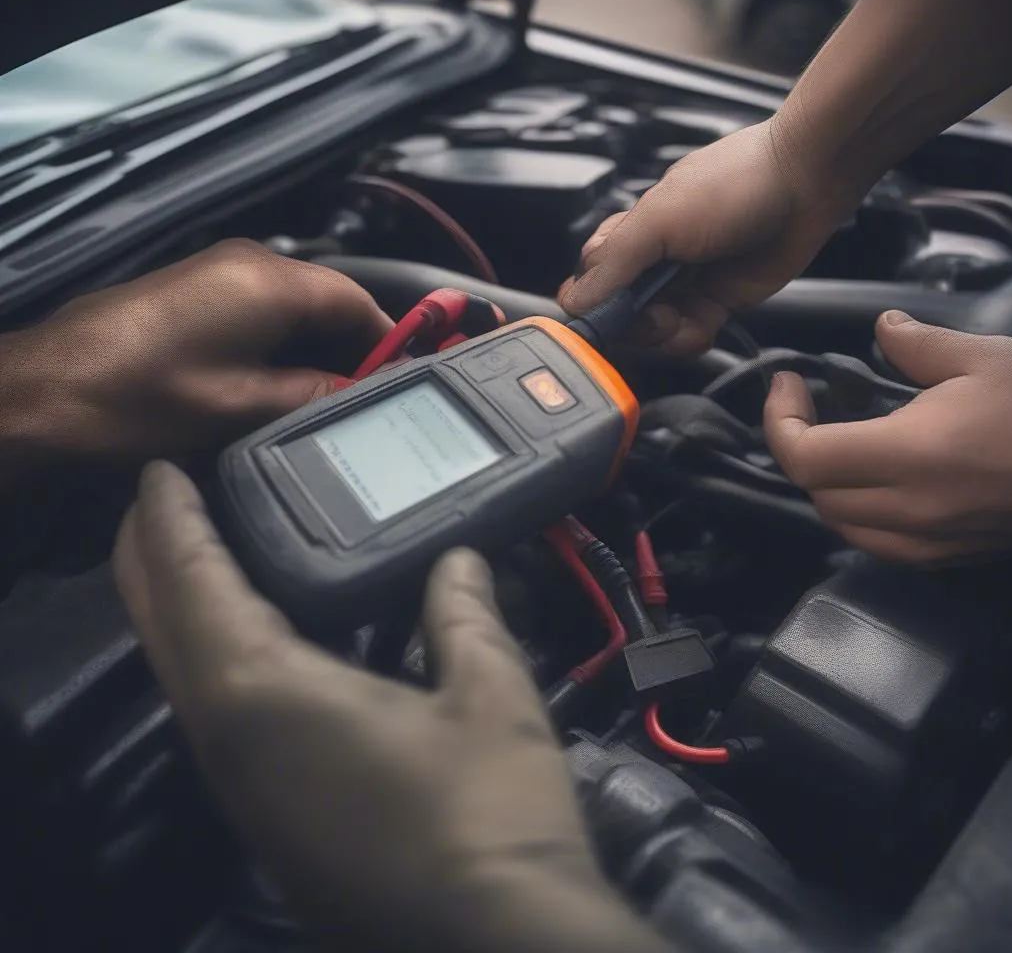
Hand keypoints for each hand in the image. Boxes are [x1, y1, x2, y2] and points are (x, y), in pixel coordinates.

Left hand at [0, 239, 390, 464]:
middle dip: (354, 349)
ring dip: (318, 349)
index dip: (390, 341)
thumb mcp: (244, 408)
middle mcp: (251, 262)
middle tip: (369, 402)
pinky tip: (282, 385)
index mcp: (273, 282)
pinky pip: (264, 309)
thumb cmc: (146, 399)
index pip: (360, 301)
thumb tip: (358, 394)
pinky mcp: (196, 288)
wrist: (46, 389)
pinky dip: (284, 344)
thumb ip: (314, 396)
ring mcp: (220, 270)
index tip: (405, 383)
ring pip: (297, 307)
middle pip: (330, 301)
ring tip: (329, 402)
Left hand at [113, 462, 670, 952]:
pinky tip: (255, 640)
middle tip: (162, 501)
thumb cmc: (489, 817)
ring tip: (201, 554)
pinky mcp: (265, 814)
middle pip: (161, 627)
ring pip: (180, 672)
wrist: (491, 944)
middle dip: (152, 555)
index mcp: (267, 693)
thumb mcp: (491, 695)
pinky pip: (213, 709)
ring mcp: (241, 784)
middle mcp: (229, 739)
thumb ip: (466, 614)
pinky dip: (213, 651)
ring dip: (178, 604)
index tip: (161, 472)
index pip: (194, 582)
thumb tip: (460, 561)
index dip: (173, 519)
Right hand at [558, 118, 857, 353]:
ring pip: (652, 334)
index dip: (594, 307)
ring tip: (687, 312)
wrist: (805, 182)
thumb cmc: (733, 184)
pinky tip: (709, 318)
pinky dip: (693, 336)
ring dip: (667, 334)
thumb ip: (613, 263)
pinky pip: (687, 337)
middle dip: (636, 324)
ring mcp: (681, 285)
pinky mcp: (713, 303)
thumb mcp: (658, 219)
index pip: (586, 285)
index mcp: (626, 235)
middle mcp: (649, 262)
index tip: (612, 316)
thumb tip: (573, 302)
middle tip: (659, 311)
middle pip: (618, 317)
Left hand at [764, 311, 1011, 563]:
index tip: (787, 386)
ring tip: (835, 444)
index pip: (806, 457)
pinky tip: (874, 485)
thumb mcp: (986, 358)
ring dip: (824, 486)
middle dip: (798, 448)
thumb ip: (918, 345)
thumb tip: (882, 330)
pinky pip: (881, 547)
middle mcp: (915, 508)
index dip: (779, 421)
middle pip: (815, 494)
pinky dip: (859, 516)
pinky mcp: (953, 556)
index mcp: (914, 454)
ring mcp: (935, 540)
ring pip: (842, 526)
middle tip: (807, 409)